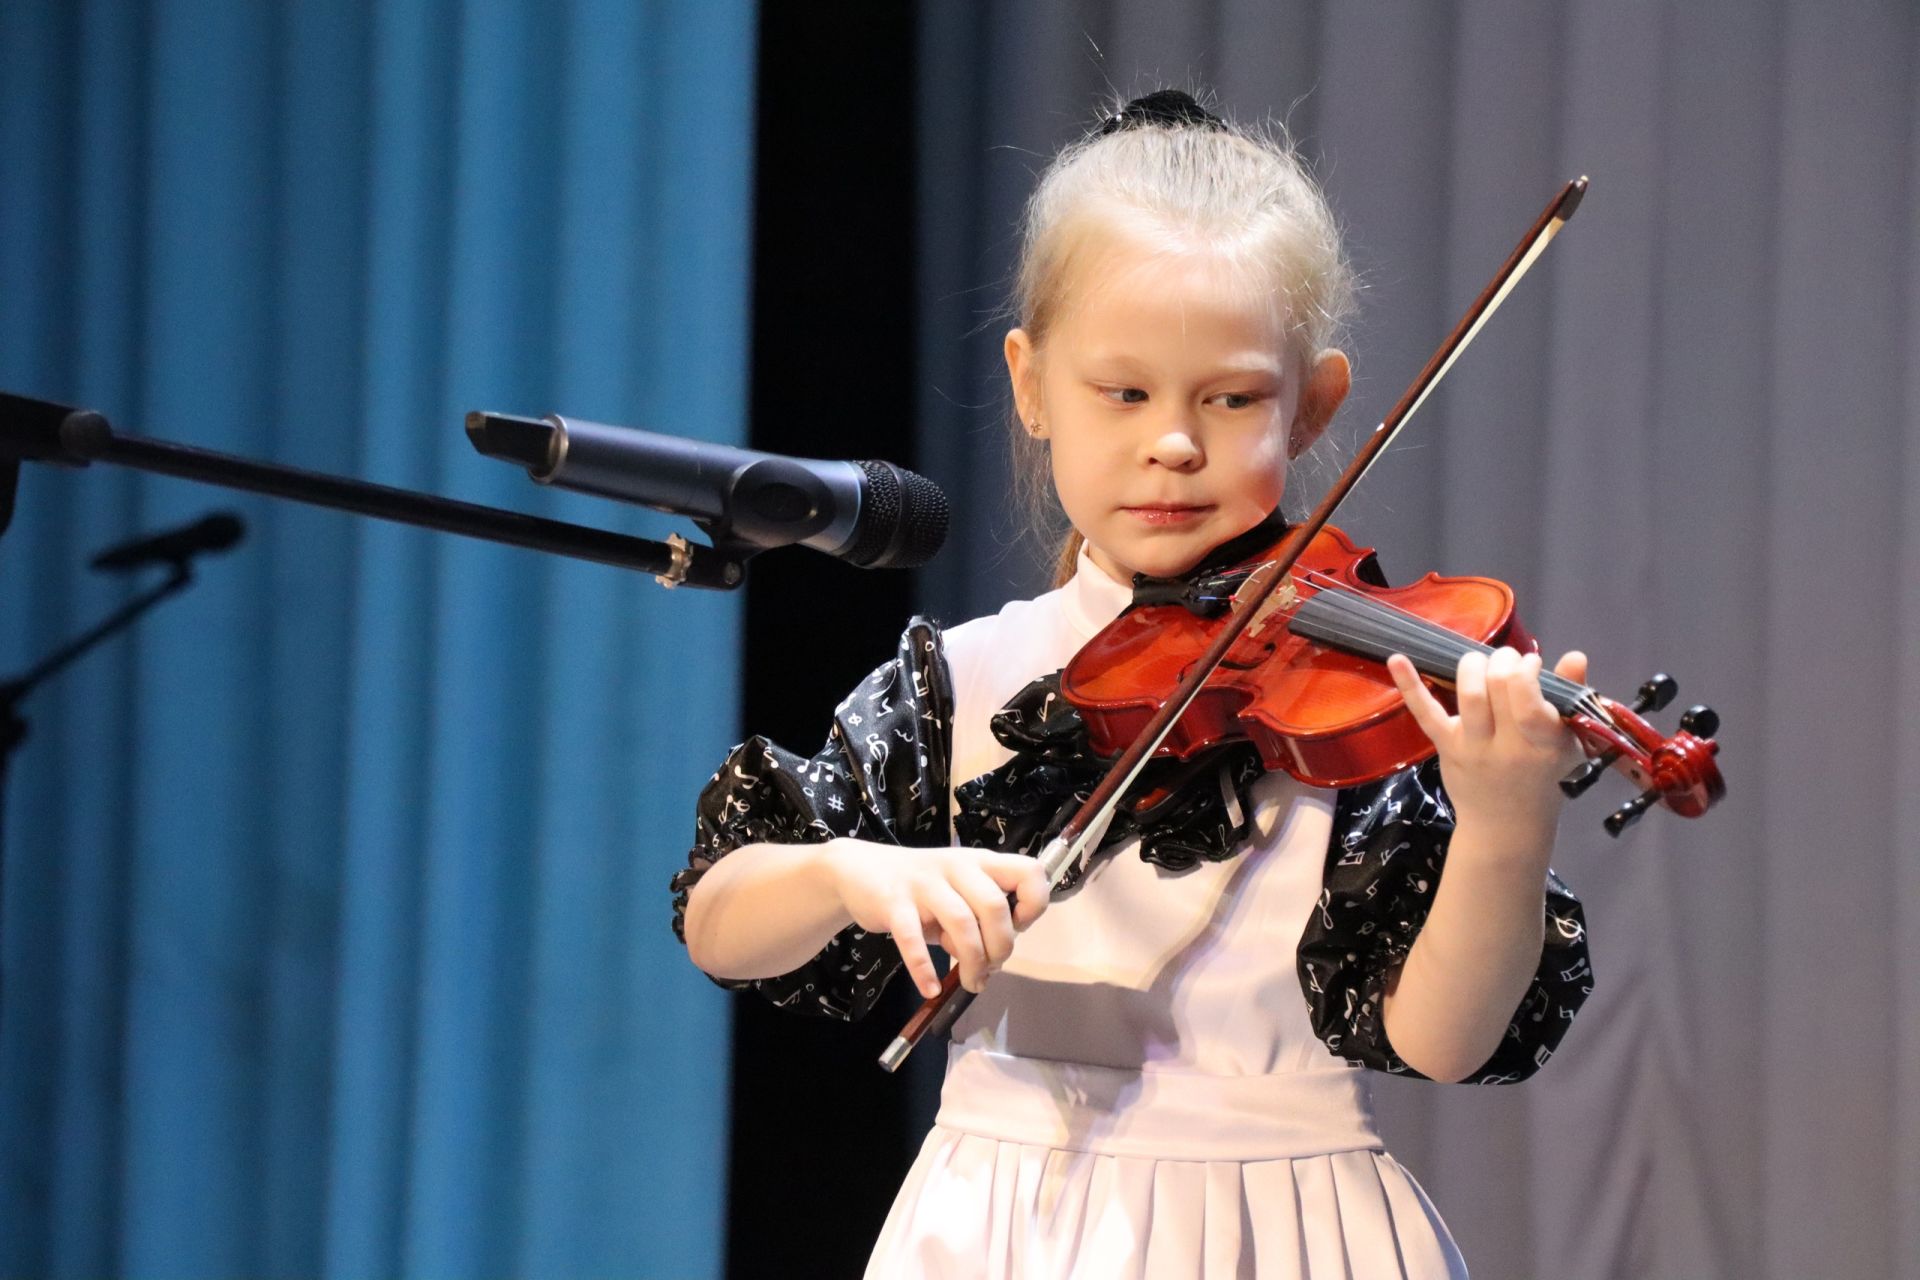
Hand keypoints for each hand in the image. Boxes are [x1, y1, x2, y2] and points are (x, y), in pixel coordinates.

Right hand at [824, 840, 1050, 997]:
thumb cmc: (921, 888)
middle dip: (1000, 947)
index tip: (1018, 927)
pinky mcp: (893, 901)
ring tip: (970, 982)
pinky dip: (923, 968)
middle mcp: (957, 867)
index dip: (1034, 904)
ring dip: (971, 961)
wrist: (860, 870)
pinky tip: (930, 988)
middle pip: (994, 905)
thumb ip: (979, 920)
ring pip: (960, 922)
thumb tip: (993, 961)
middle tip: (990, 968)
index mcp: (981, 863)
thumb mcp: (958, 894)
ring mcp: (923, 882)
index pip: (1029, 872)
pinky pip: (912, 938)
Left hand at [1386, 647, 1589, 831]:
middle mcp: (1508, 745)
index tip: (1531, 664)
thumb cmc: (1544, 777)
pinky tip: (1397, 659)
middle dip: (1502, 659)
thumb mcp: (1570, 742)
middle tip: (1507, 660)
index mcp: (1543, 742)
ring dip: (1472, 666)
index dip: (1526, 670)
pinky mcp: (1447, 748)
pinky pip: (1426, 714)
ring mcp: (1473, 747)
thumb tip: (1575, 655)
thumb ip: (1572, 696)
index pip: (1529, 697)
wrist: (1507, 826)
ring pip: (1470, 695)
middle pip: (1498, 686)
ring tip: (1480, 663)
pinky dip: (1410, 685)